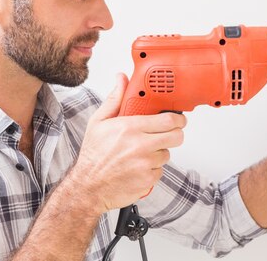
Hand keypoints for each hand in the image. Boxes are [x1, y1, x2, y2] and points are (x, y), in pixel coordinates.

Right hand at [70, 73, 185, 213]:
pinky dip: (152, 169)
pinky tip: (138, 166)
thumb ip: (114, 99)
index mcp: (129, 127)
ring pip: (167, 153)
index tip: (177, 118)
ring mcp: (145, 164)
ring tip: (141, 152)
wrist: (88, 187)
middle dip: (175, 133)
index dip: (177, 118)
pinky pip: (160, 170)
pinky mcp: (148, 179)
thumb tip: (121, 79)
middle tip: (167, 133)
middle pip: (176, 136)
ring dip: (159, 152)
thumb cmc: (93, 155)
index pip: (168, 119)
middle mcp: (140, 145)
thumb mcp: (98, 122)